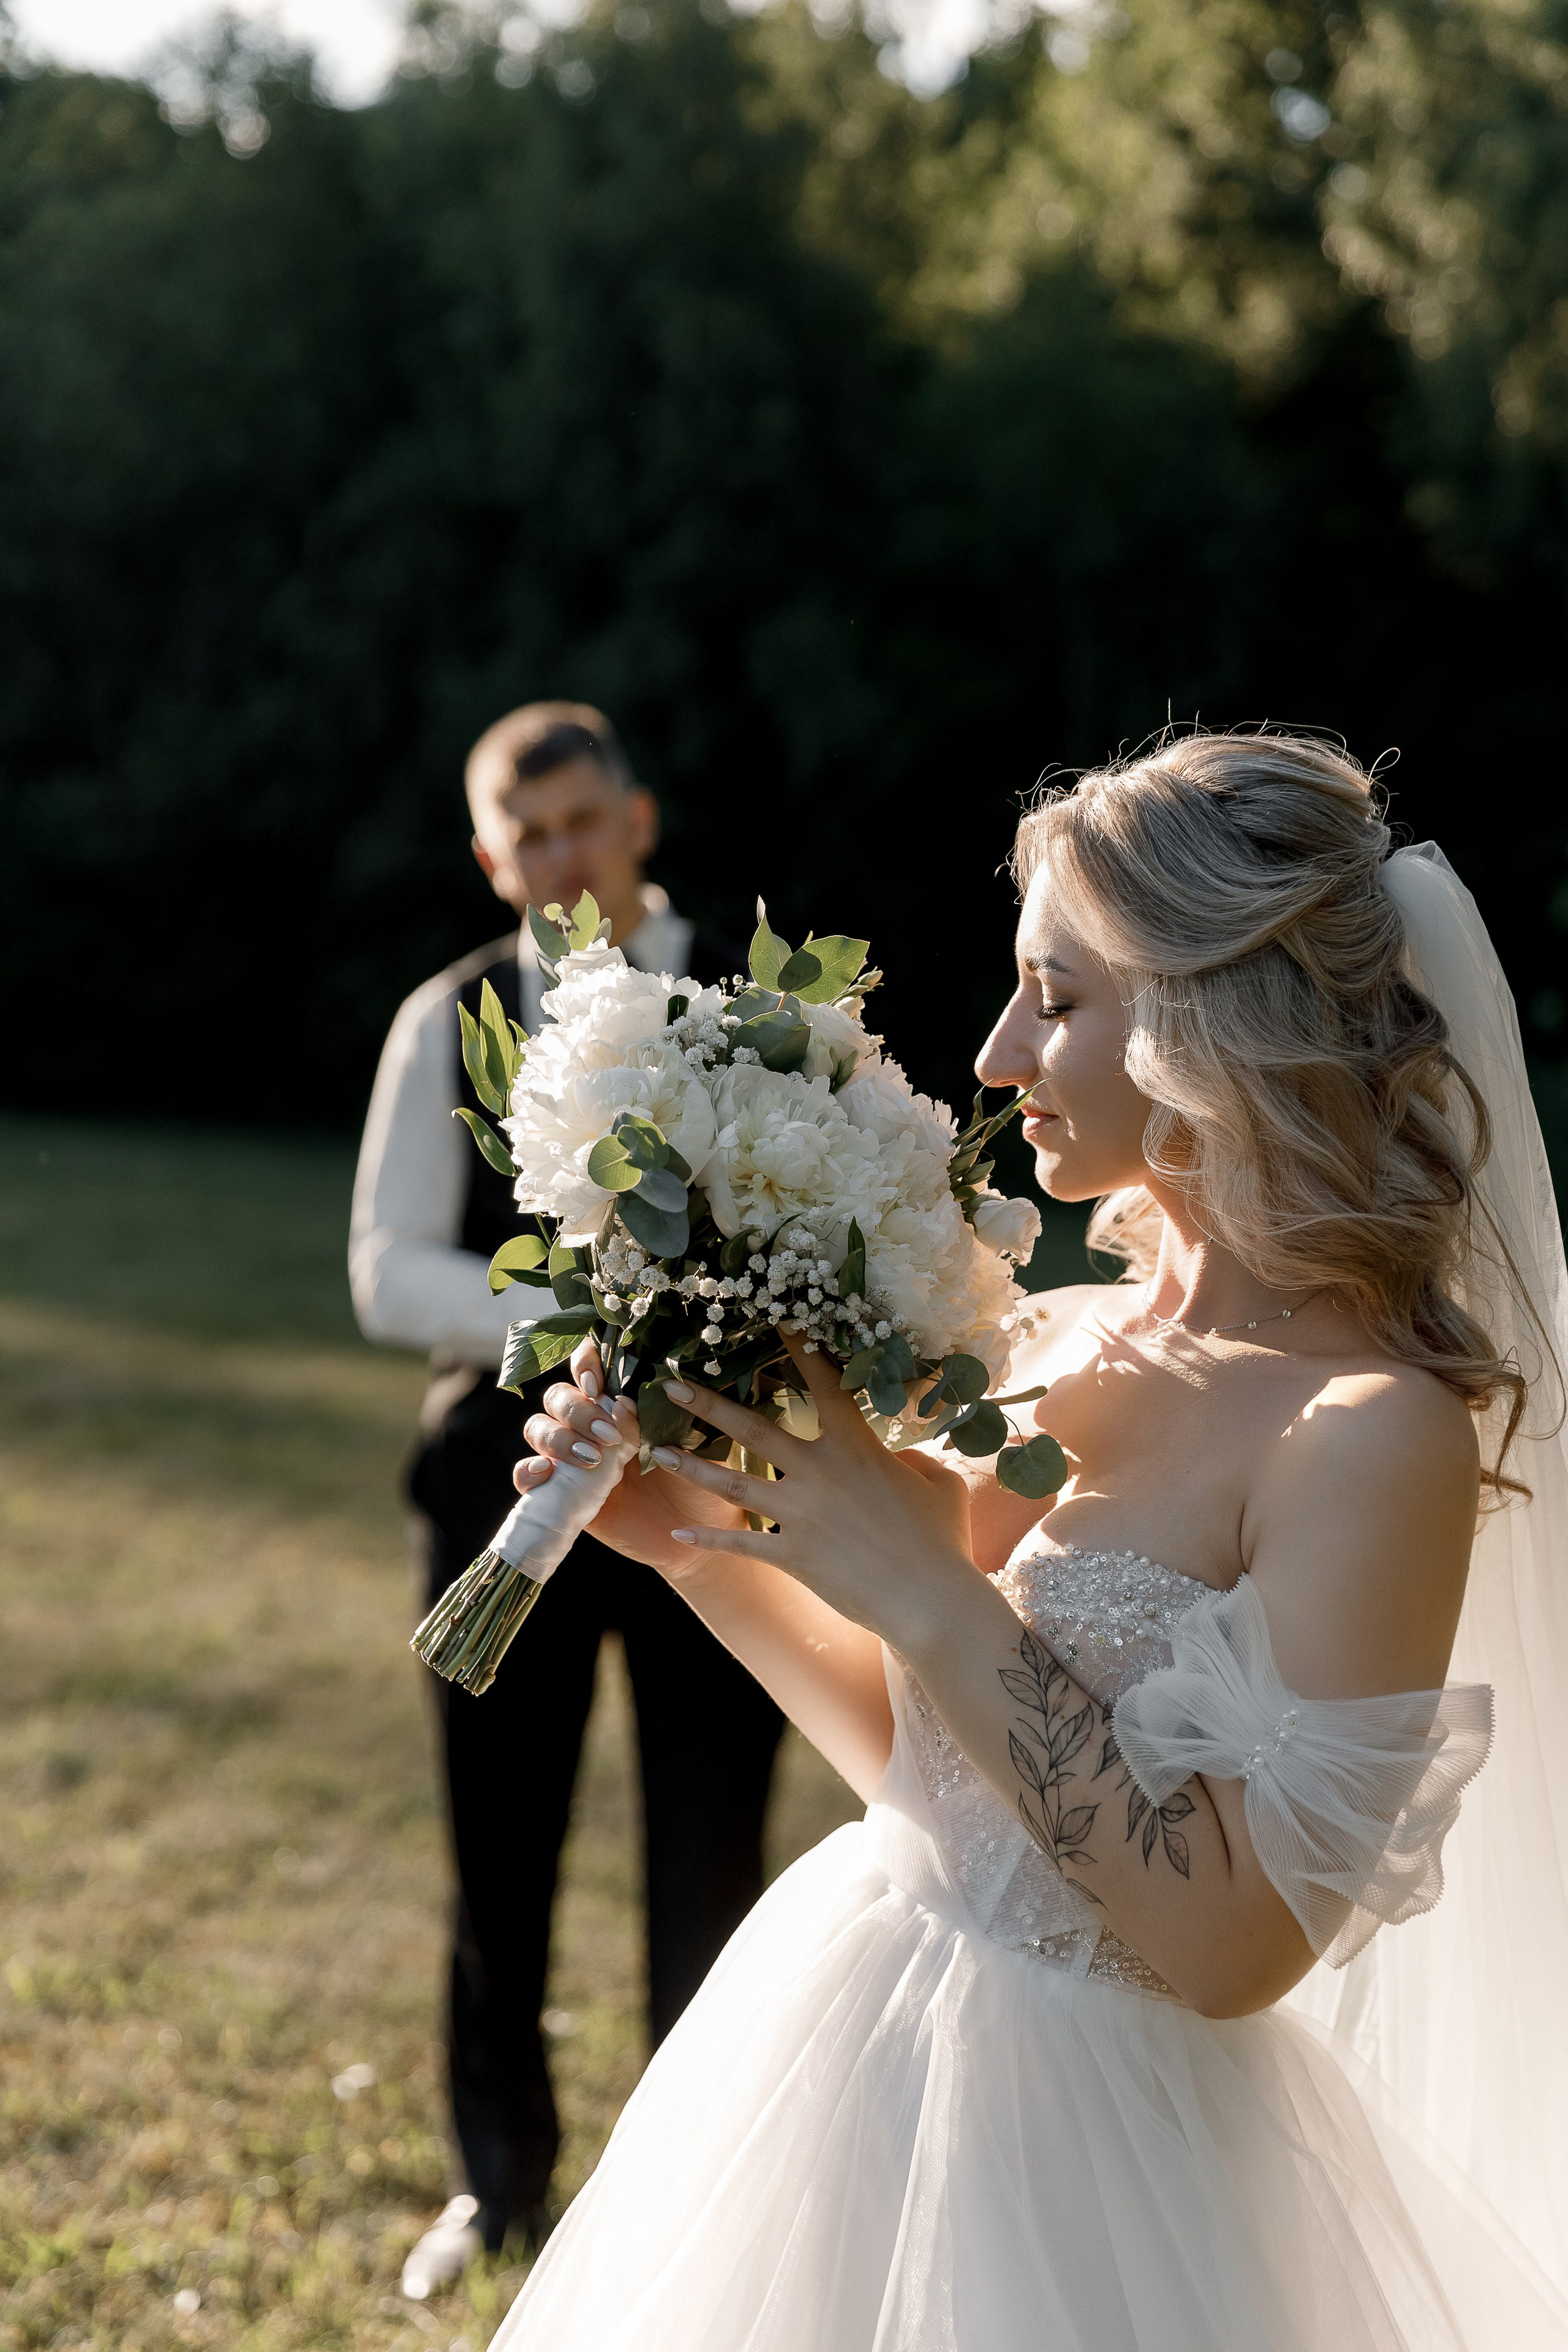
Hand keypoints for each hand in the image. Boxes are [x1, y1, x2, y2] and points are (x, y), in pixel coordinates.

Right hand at [516, 1341, 749, 1575]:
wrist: (695, 1537)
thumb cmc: (701, 1482)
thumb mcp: (693, 1444)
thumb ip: (663, 1417)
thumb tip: (626, 1402)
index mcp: (623, 1403)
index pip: (589, 1367)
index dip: (584, 1365)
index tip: (599, 1384)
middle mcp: (592, 1425)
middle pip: (558, 1396)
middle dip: (577, 1409)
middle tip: (608, 1435)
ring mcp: (573, 1458)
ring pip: (538, 1427)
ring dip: (557, 1437)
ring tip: (593, 1459)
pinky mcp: (560, 1493)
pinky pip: (526, 1476)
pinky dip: (527, 1470)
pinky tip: (547, 1473)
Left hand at [644, 1332, 977, 1649]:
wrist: (929, 1599)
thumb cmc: (942, 1541)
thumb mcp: (939, 1485)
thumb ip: (915, 1461)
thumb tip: (900, 1458)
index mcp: (855, 1445)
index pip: (822, 1383)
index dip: (799, 1347)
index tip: (773, 1318)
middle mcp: (819, 1471)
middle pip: (752, 1428)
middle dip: (708, 1404)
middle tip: (671, 1385)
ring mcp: (801, 1512)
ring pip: (733, 1481)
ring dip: (693, 1466)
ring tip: (658, 1452)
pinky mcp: (791, 1554)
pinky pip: (741, 1542)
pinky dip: (710, 1537)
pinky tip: (680, 1531)